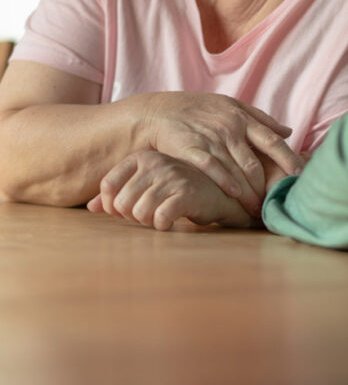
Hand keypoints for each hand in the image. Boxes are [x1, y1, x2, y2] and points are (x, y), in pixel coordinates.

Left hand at [88, 150, 257, 230]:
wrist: (219, 193)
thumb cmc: (178, 190)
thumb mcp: (147, 187)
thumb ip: (118, 194)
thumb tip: (91, 207)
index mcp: (141, 158)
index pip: (108, 186)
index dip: (113, 206)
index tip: (127, 212)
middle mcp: (155, 163)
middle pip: (122, 203)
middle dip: (132, 217)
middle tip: (149, 216)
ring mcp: (171, 176)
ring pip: (139, 212)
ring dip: (148, 223)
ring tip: (161, 217)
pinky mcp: (186, 193)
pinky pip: (160, 218)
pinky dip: (163, 226)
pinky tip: (171, 222)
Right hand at [144, 92, 303, 215]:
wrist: (160, 112)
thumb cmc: (201, 110)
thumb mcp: (232, 106)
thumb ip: (262, 119)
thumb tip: (288, 131)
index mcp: (244, 119)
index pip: (272, 141)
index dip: (288, 159)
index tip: (300, 176)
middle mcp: (231, 129)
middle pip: (255, 162)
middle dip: (267, 186)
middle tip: (276, 203)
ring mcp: (212, 139)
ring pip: (237, 169)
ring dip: (249, 192)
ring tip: (258, 209)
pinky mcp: (193, 148)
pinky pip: (212, 167)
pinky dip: (224, 181)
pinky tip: (234, 195)